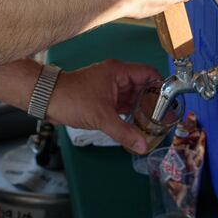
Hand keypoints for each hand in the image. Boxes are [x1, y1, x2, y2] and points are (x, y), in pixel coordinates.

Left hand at [45, 59, 160, 153]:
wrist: (47, 99)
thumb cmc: (72, 99)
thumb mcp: (101, 117)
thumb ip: (124, 132)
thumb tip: (142, 146)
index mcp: (118, 72)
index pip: (148, 73)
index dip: (161, 85)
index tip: (171, 101)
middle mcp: (116, 76)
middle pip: (143, 85)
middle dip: (153, 101)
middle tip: (164, 118)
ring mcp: (109, 87)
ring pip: (132, 96)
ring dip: (141, 108)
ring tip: (154, 124)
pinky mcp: (102, 97)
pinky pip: (122, 103)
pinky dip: (130, 113)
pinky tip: (136, 125)